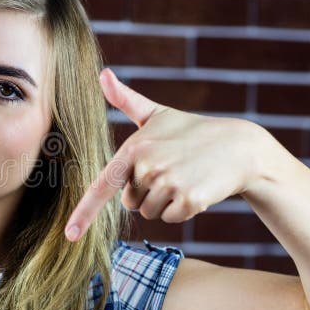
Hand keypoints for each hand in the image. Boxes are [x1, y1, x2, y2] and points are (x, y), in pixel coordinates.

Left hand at [64, 68, 262, 241]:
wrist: (239, 147)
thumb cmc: (191, 131)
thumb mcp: (157, 113)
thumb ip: (125, 99)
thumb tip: (102, 74)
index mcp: (134, 148)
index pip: (103, 185)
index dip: (84, 213)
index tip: (70, 235)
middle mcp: (148, 166)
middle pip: (130, 202)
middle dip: (147, 192)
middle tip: (171, 171)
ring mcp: (169, 183)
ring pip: (150, 212)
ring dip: (165, 202)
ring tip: (185, 177)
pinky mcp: (189, 200)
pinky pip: (171, 219)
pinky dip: (183, 210)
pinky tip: (196, 188)